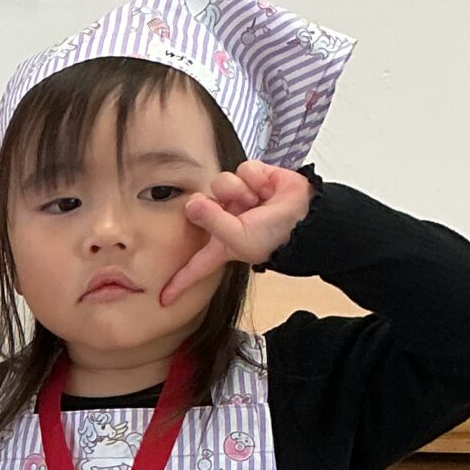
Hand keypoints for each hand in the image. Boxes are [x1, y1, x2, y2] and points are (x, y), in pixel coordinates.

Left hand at [159, 161, 313, 307]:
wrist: (307, 217)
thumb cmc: (277, 236)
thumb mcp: (240, 238)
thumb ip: (212, 222)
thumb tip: (190, 203)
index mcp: (222, 245)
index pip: (195, 266)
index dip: (179, 282)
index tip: (162, 300)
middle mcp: (225, 220)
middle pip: (200, 206)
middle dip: (219, 207)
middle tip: (242, 211)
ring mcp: (238, 198)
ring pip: (220, 183)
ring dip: (240, 192)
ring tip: (257, 200)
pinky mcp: (252, 178)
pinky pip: (242, 170)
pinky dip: (256, 179)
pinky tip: (267, 187)